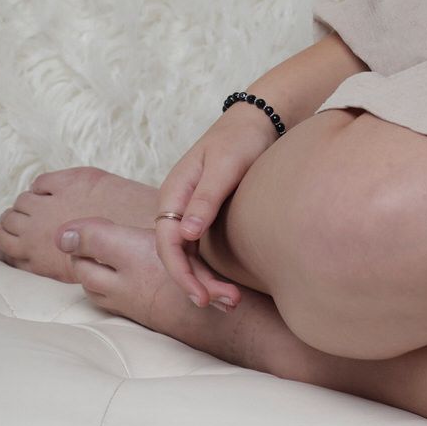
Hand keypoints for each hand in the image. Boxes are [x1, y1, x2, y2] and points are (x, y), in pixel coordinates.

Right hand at [154, 106, 277, 311]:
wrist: (259, 121)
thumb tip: (185, 233)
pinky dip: (214, 270)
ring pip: (190, 256)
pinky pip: (204, 250)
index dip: (181, 273)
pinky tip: (230, 285)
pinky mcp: (208, 216)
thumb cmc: (241, 138)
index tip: (201, 296)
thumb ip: (206, 197)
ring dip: (207, 281)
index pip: (167, 242)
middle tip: (227, 304)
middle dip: (198, 284)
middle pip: (177, 255)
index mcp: (173, 193)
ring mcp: (191, 212)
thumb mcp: (225, 165)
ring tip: (231, 302)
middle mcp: (177, 206)